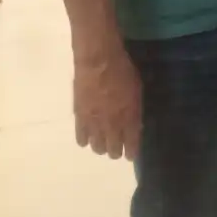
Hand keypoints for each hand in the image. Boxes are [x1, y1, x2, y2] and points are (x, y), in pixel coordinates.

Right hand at [73, 43, 141, 160]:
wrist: (98, 60)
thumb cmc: (123, 70)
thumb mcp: (137, 90)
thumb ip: (135, 110)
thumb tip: (135, 124)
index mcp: (129, 117)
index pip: (132, 144)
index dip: (131, 152)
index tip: (131, 155)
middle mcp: (112, 124)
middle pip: (113, 150)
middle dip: (116, 151)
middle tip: (116, 148)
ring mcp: (94, 122)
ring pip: (97, 147)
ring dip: (101, 147)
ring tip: (102, 142)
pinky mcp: (79, 117)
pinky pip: (81, 138)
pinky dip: (85, 140)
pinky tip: (87, 138)